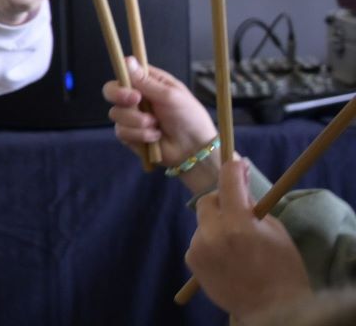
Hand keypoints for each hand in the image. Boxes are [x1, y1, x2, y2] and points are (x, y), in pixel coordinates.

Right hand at [103, 57, 218, 190]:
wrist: (194, 149)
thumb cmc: (189, 117)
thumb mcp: (171, 96)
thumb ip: (146, 81)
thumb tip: (128, 60)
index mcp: (147, 82)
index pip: (124, 72)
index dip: (122, 77)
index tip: (132, 85)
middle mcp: (136, 97)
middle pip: (111, 90)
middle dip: (120, 96)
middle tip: (136, 102)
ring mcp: (131, 116)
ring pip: (116, 113)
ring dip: (137, 120)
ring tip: (156, 125)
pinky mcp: (128, 134)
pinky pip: (121, 131)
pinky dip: (139, 135)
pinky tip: (154, 136)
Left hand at [187, 160, 311, 321]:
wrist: (272, 310)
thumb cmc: (282, 270)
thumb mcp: (276, 232)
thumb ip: (253, 208)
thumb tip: (240, 188)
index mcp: (238, 223)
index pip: (228, 182)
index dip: (233, 169)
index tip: (237, 164)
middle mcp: (213, 232)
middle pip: (208, 201)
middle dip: (222, 201)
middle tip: (238, 211)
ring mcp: (199, 247)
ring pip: (203, 223)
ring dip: (217, 225)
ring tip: (235, 244)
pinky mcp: (192, 261)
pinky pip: (199, 241)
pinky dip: (210, 243)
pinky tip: (226, 258)